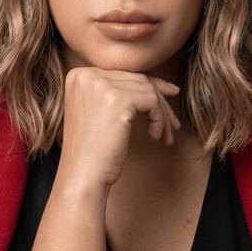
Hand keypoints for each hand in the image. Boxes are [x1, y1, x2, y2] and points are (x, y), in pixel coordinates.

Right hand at [59, 66, 180, 188]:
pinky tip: (156, 137)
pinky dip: (160, 119)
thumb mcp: (101, 114)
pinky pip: (152, 102)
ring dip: (163, 114)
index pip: (123, 75)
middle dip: (160, 102)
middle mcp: (87, 75)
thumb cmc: (93, 152)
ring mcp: (101, 85)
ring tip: (167, 135)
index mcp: (79, 76)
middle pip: (137, 80)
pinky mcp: (117, 99)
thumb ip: (118, 94)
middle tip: (173, 124)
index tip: (170, 99)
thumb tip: (160, 84)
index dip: (150, 87)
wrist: (82, 175)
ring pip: (148, 90)